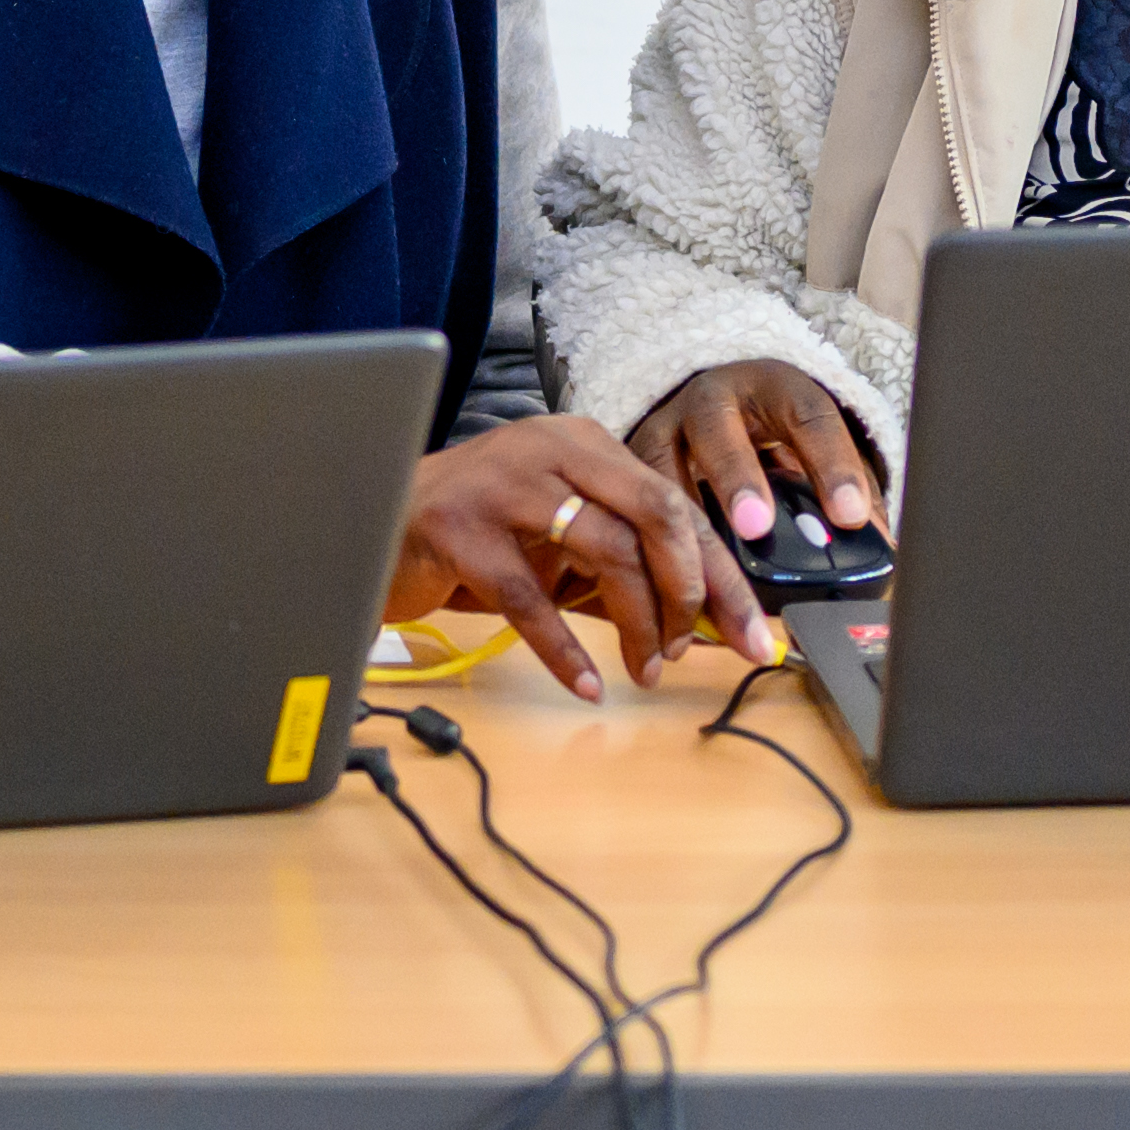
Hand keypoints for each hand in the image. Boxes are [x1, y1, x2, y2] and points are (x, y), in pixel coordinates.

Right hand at [386, 414, 765, 698]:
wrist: (371, 520)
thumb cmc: (477, 536)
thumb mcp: (556, 542)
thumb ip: (621, 570)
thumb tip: (702, 624)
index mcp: (587, 445)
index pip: (676, 507)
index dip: (723, 576)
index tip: (758, 635)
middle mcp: (554, 450)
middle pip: (658, 515)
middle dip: (695, 592)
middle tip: (699, 651)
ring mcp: (506, 485)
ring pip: (606, 552)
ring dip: (639, 624)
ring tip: (646, 669)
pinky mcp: (463, 530)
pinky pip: (531, 600)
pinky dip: (566, 651)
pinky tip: (587, 684)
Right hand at [627, 358, 884, 554]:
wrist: (710, 401)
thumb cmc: (771, 431)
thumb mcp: (811, 445)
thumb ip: (847, 492)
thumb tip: (883, 552)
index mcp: (772, 388)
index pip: (808, 415)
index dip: (831, 463)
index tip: (850, 514)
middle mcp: (711, 398)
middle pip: (719, 428)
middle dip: (737, 477)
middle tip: (758, 526)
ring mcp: (663, 426)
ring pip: (661, 465)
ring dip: (679, 520)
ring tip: (699, 572)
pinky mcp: (628, 459)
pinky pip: (629, 499)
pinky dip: (642, 540)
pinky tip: (660, 582)